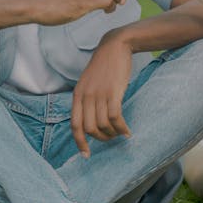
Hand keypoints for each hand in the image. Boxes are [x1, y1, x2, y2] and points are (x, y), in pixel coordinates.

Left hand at [71, 32, 132, 157]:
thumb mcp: (88, 82)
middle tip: (111, 138)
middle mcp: (86, 96)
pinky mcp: (113, 92)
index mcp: (77, 95)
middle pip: (89, 128)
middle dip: (101, 138)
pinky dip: (121, 128)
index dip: (80, 142)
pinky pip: (115, 117)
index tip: (86, 155)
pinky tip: (127, 131)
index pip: (74, 125)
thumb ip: (86, 99)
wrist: (115, 46)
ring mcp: (99, 94)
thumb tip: (90, 121)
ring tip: (120, 133)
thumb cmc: (104, 66)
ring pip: (103, 124)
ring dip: (112, 133)